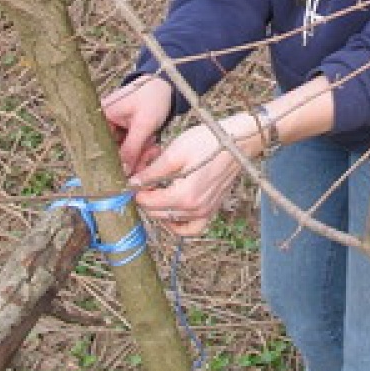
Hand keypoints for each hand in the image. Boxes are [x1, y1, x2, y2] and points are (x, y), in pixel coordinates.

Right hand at [102, 74, 173, 175]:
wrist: (167, 86)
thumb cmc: (153, 98)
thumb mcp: (143, 124)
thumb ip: (131, 148)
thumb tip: (122, 171)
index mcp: (101, 117)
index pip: (99, 146)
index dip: (111, 161)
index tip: (125, 172)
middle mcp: (104, 123)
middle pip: (112, 151)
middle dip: (132, 157)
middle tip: (149, 155)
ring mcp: (115, 128)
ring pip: (123, 152)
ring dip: (139, 154)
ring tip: (153, 147)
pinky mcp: (125, 131)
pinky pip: (130, 147)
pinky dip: (142, 148)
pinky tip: (153, 143)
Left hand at [127, 118, 255, 237]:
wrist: (236, 142)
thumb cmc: (207, 142)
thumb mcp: (174, 153)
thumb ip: (152, 172)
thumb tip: (133, 183)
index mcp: (183, 196)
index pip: (147, 203)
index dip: (136, 191)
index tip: (134, 178)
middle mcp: (195, 209)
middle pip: (156, 213)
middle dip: (146, 198)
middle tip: (145, 179)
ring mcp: (204, 212)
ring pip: (170, 221)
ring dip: (159, 208)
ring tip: (157, 190)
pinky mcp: (211, 210)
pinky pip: (191, 228)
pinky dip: (178, 224)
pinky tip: (172, 210)